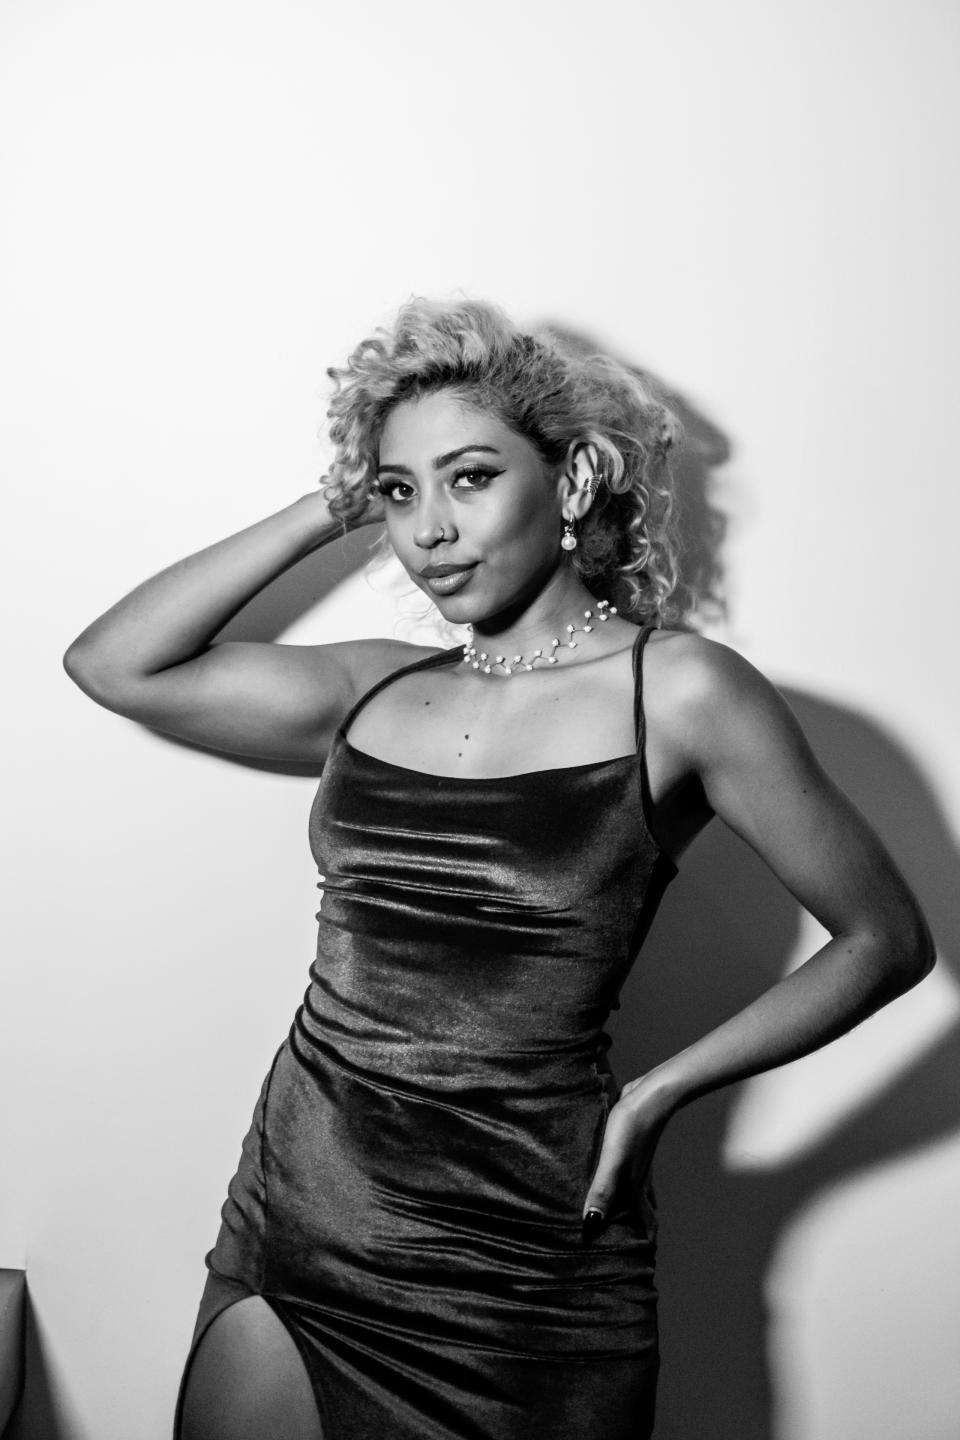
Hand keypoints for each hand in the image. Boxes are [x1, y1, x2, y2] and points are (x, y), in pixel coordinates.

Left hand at [581, 1075, 675, 1238]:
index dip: (645, 1245)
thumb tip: (591, 1224)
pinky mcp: (628, 1146)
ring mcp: (635, 1163)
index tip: (641, 1266)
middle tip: (624, 1249)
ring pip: (633, 1192)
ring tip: (613, 1218)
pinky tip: (605, 1173)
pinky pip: (624, 1172)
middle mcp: (638, 1179)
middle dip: (635, 1232)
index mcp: (635, 1187)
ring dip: (626, 1208)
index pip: (646, 1224)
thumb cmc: (631, 1127)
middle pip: (641, 1212)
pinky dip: (618, 1182)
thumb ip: (602, 1190)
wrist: (650, 1093)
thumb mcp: (613, 1161)